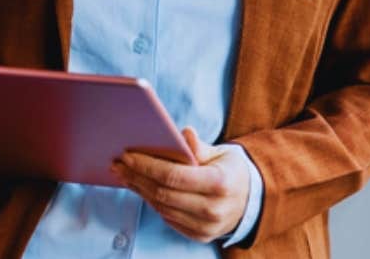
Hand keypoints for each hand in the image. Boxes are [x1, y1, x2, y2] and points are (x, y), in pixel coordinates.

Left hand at [112, 127, 250, 242]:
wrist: (252, 201)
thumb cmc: (232, 171)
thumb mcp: (223, 153)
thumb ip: (200, 147)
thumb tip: (183, 134)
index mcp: (219, 183)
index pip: (174, 176)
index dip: (147, 166)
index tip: (128, 155)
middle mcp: (213, 209)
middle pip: (163, 193)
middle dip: (137, 177)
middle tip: (118, 164)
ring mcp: (206, 226)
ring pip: (162, 208)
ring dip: (140, 191)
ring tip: (125, 175)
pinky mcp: (200, 236)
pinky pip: (168, 219)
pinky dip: (152, 203)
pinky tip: (141, 188)